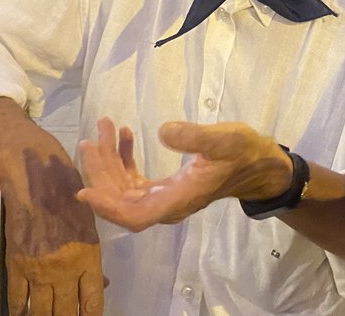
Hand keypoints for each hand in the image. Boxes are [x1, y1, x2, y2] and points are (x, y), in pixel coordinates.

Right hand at [2, 149, 104, 315]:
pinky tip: (23, 313)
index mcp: (88, 257)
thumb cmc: (69, 195)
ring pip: (41, 312)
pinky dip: (19, 310)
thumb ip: (92, 259)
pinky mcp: (16, 265)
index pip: (92, 303)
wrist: (37, 179)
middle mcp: (65, 269)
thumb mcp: (90, 226)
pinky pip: (17, 299)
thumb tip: (100, 285)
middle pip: (66, 313)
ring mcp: (39, 270)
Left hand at [76, 117, 290, 231]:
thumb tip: (163, 131)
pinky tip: (124, 136)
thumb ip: (194, 137)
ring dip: (109, 163)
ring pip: (125, 190)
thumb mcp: (224, 140)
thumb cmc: (244, 153)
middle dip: (101, 173)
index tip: (83, 191)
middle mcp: (167, 204)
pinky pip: (135, 181)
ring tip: (104, 129)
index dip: (107, 207)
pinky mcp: (166, 187)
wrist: (260, 166)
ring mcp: (165, 197)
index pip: (134, 216)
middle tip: (92, 139)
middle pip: (122, 201)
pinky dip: (124, 160)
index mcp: (178, 200)